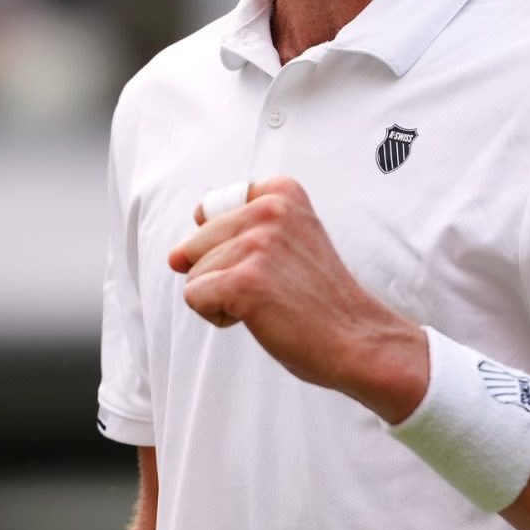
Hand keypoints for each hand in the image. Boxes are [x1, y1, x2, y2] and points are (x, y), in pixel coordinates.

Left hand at [168, 176, 427, 419]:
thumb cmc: (321, 298)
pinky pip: (195, 297)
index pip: (211, 211)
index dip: (229, 246)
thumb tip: (173, 256)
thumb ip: (238, 232)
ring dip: (223, 297)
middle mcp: (268, 209)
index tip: (272, 262)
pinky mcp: (243, 280)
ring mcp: (256, 244)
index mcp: (281, 192)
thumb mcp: (290, 240)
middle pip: (197, 243)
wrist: (357, 338)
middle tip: (274, 288)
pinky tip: (258, 317)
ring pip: (193, 273)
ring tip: (270, 302)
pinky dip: (218, 316)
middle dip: (222, 273)